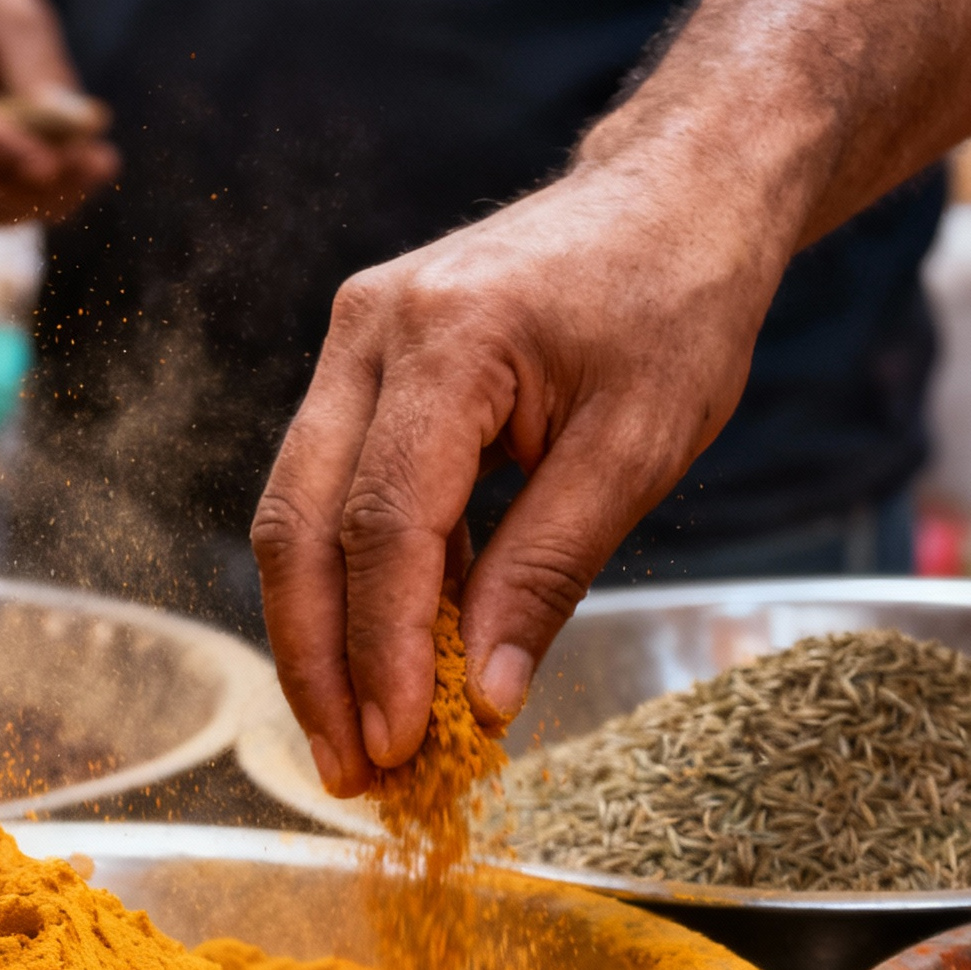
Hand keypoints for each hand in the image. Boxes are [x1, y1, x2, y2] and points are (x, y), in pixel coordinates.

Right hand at [252, 162, 786, 794]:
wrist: (674, 198)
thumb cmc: (675, 307)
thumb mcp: (639, 449)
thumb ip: (550, 570)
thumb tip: (486, 700)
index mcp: (449, 340)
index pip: (384, 524)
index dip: (384, 650)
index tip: (400, 746)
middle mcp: (372, 332)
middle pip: (300, 525)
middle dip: (317, 663)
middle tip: (349, 771)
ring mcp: (355, 343)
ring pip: (295, 514)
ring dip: (321, 636)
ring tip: (356, 742)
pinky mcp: (363, 367)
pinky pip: (334, 490)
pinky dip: (358, 584)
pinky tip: (391, 664)